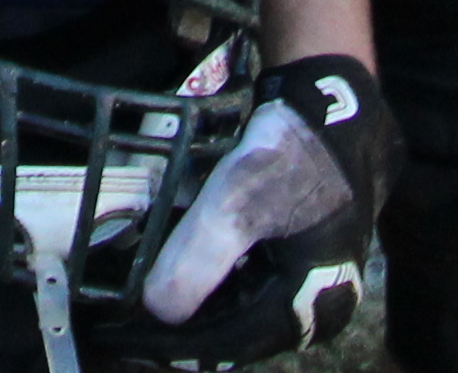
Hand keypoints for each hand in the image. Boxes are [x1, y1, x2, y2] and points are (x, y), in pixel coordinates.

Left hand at [138, 55, 387, 350]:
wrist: (333, 112)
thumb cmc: (290, 159)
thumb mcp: (238, 203)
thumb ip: (199, 258)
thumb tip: (158, 310)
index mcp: (308, 307)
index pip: (227, 344)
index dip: (171, 345)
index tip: (123, 337)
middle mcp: (317, 311)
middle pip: (234, 334)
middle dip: (180, 327)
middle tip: (127, 320)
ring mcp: (313, 288)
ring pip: (240, 312)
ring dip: (195, 305)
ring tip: (145, 297)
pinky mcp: (302, 264)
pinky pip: (249, 288)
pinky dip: (212, 284)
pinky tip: (180, 270)